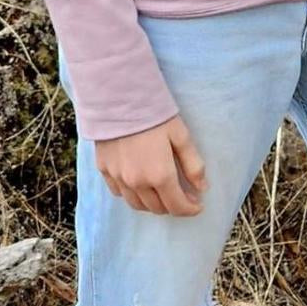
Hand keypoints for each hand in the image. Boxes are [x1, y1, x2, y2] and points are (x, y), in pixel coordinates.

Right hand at [94, 113, 209, 216]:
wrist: (118, 96)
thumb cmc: (154, 113)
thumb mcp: (181, 135)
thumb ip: (193, 165)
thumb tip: (202, 189)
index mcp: (160, 175)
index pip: (177, 206)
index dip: (190, 209)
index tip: (197, 205)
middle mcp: (137, 182)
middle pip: (157, 208)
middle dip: (173, 205)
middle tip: (182, 195)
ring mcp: (118, 177)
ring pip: (137, 205)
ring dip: (152, 203)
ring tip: (162, 192)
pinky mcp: (104, 169)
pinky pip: (119, 192)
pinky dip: (131, 194)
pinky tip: (138, 183)